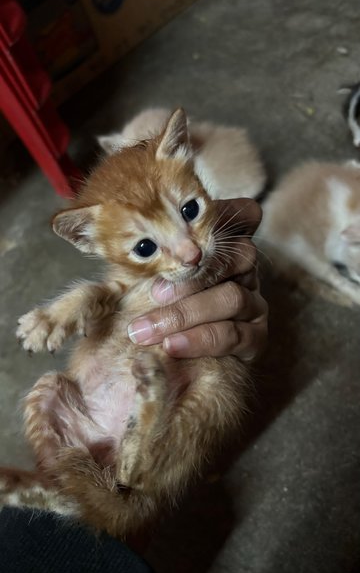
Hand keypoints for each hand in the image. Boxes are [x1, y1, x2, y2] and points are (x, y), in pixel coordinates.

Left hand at [128, 198, 267, 360]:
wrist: (166, 358)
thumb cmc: (152, 303)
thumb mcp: (143, 270)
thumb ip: (141, 249)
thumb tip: (87, 220)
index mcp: (226, 244)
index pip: (244, 214)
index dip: (227, 214)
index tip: (190, 229)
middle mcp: (246, 270)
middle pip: (238, 256)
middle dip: (193, 274)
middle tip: (153, 292)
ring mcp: (254, 303)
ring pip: (232, 298)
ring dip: (186, 313)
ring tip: (148, 329)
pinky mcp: (256, 338)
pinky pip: (234, 336)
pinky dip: (200, 340)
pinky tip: (172, 346)